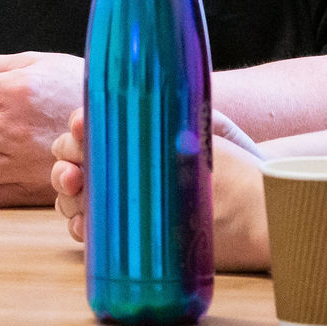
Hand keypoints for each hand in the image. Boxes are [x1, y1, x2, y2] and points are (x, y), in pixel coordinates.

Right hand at [53, 107, 270, 266]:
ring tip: (76, 192)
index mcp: (135, 136)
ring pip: (75, 194)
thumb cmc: (239, 164)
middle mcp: (123, 166)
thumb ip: (186, 108)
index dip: (79, 127)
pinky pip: (91, 229)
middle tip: (74, 170)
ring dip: (66, 193)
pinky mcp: (127, 232)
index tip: (81, 128)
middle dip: (65, 160)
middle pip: (73, 159)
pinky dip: (80, 227)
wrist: (260, 209)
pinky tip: (85, 226)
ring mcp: (122, 199)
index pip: (91, 128)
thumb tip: (165, 93)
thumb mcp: (213, 127)